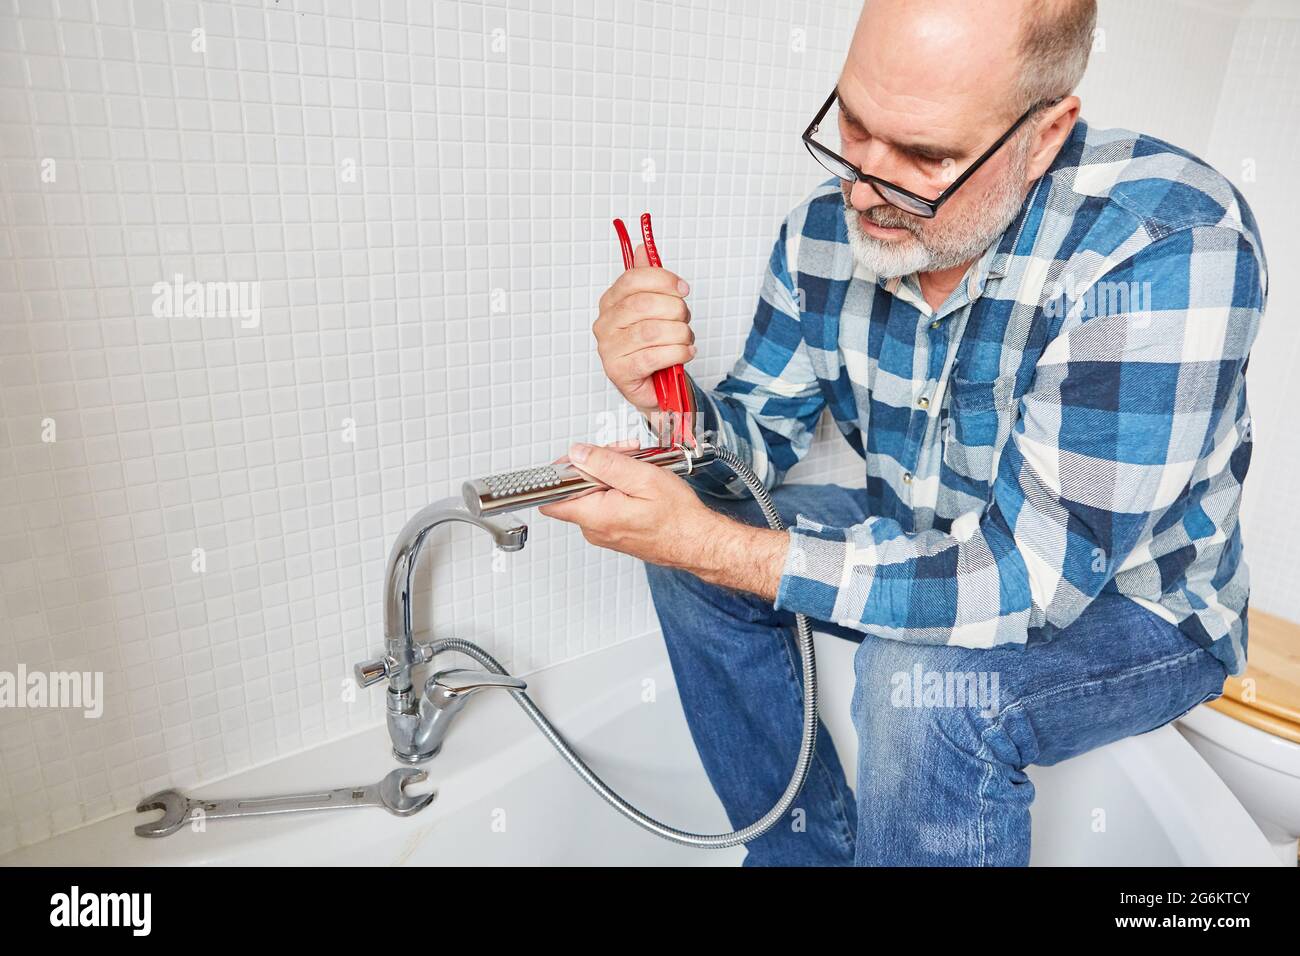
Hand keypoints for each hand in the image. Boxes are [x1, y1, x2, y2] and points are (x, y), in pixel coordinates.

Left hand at [538, 441, 790, 600]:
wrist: (699, 543)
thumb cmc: (679, 518)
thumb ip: (605, 464)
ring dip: (612, 474)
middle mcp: (595, 529)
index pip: (551, 497)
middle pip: (576, 488)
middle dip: (597, 464)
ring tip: (639, 468)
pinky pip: (606, 504)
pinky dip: (619, 488)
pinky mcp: (614, 531)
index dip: (561, 471)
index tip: (579, 457)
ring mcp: (604, 532)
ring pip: (593, 493)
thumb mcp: (643, 478)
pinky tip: (639, 483)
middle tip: (625, 455)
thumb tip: (577, 454)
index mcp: (596, 516)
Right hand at [594, 243, 695, 417]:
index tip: (683, 288)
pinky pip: (653, 357)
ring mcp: (609, 349)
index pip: (631, 280)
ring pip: (651, 331)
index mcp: (611, 303)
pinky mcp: (619, 372)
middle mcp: (605, 324)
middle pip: (643, 304)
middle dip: (675, 310)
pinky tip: (686, 353)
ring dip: (679, 334)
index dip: (662, 280)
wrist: (656, 386)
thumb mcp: (655, 309)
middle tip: (686, 319)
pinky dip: (677, 353)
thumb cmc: (654, 345)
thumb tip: (643, 248)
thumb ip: (649, 280)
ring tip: (687, 339)